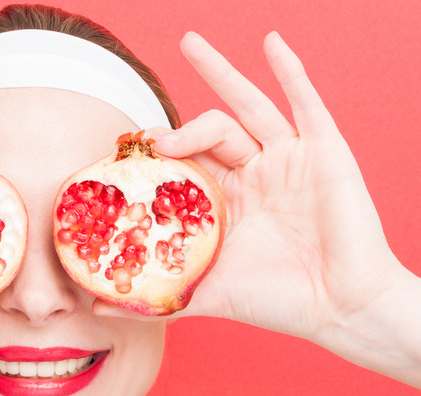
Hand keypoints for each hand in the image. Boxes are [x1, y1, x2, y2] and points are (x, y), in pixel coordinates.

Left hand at [95, 32, 407, 342]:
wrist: (339, 310)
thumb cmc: (276, 302)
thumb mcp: (206, 294)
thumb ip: (157, 294)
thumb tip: (96, 308)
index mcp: (227, 202)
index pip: (185, 165)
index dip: (158, 158)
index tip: (128, 160)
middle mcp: (254, 175)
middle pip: (210, 132)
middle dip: (178, 126)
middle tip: (144, 133)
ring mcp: (287, 160)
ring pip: (248, 109)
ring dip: (221, 74)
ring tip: (189, 45)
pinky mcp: (324, 152)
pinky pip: (306, 104)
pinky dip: (290, 72)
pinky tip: (271, 44)